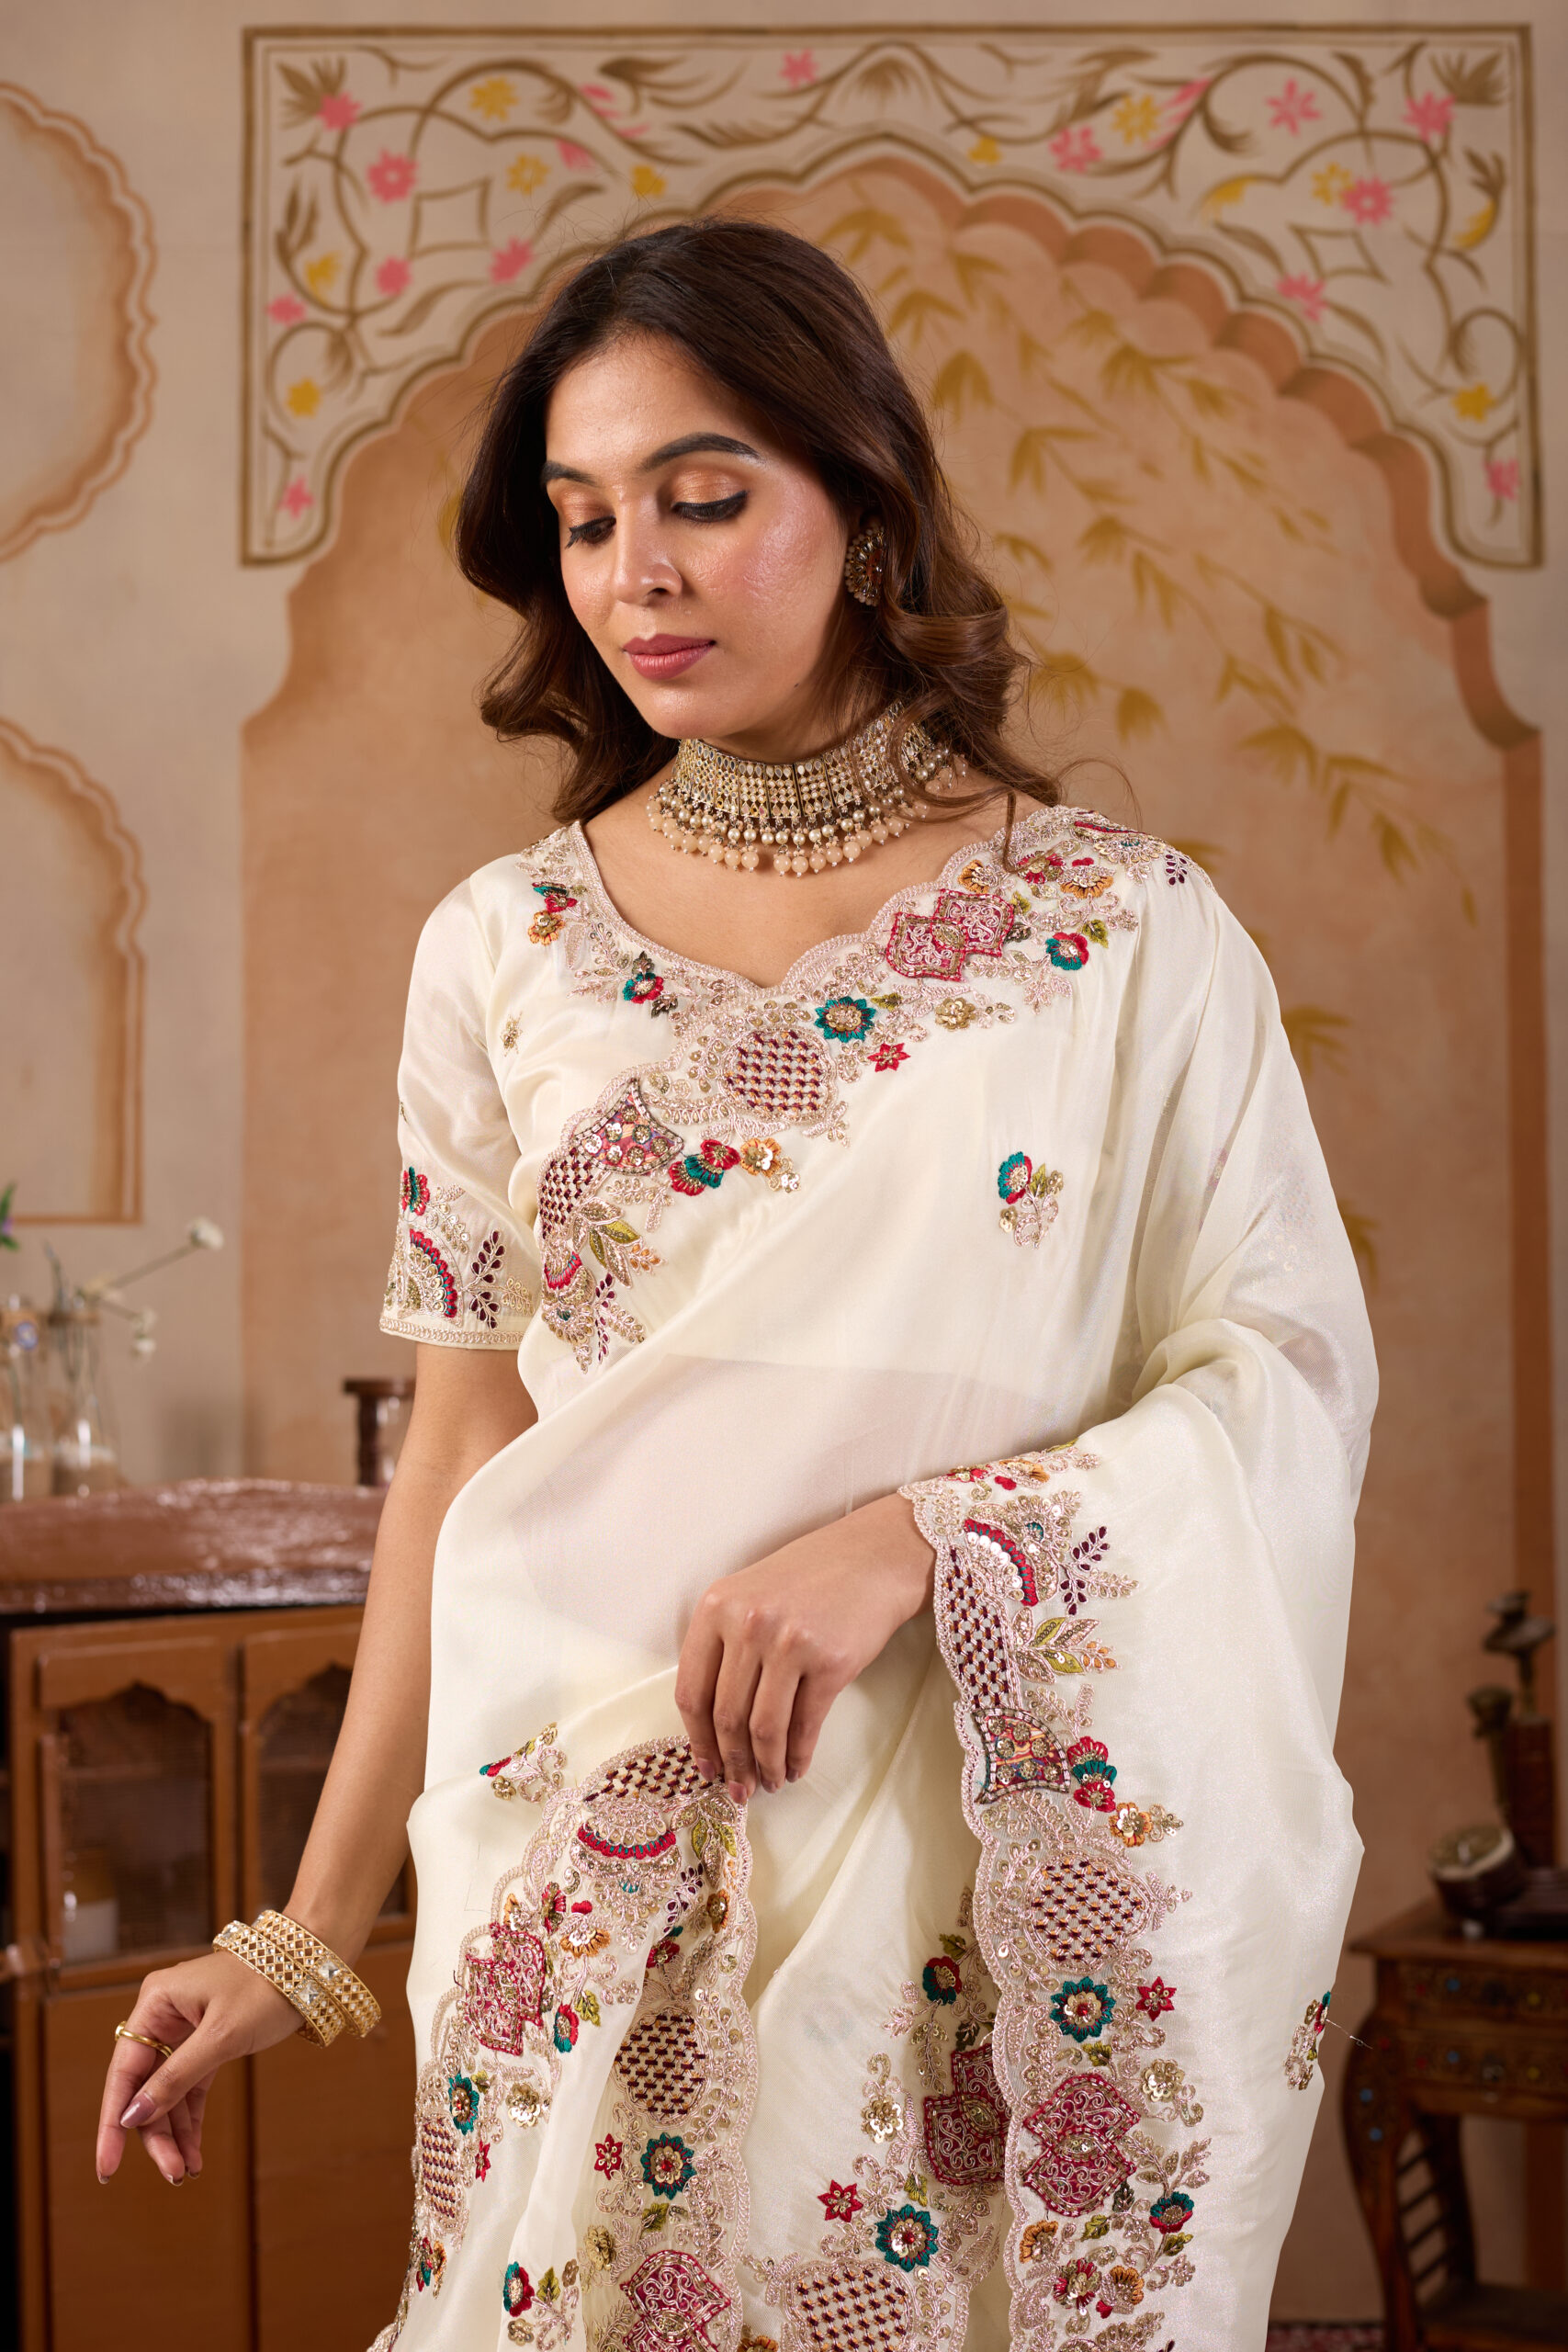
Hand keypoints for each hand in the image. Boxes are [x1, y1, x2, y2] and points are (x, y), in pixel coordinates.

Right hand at [95, 1950, 300, 2186]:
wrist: (311, 1965)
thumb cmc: (267, 1987)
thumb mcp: (221, 2036)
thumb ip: (176, 2078)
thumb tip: (133, 2117)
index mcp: (155, 2002)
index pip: (123, 2072)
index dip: (113, 2123)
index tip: (107, 2168)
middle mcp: (162, 2015)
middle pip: (145, 2087)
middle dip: (155, 2133)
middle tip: (172, 2173)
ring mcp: (183, 2029)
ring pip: (167, 2092)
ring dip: (174, 2132)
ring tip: (185, 2171)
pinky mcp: (205, 2042)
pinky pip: (189, 2087)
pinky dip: (191, 2118)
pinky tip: (193, 2152)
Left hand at [675, 1492, 933, 1799]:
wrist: (873, 1557)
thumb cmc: (809, 1578)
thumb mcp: (750, 1596)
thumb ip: (724, 1646)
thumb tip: (713, 1726)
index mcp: (716, 1607)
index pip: (690, 1689)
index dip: (697, 1739)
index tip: (705, 1765)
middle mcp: (748, 1623)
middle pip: (726, 1716)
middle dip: (731, 1762)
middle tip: (738, 1787)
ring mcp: (790, 1643)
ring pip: (764, 1728)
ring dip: (764, 1766)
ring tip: (769, 1782)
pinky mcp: (831, 1662)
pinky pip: (805, 1725)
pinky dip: (797, 1755)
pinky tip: (795, 1767)